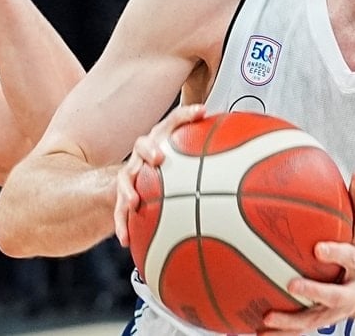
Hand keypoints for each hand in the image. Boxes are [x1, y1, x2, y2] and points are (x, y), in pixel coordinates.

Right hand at [114, 103, 207, 246]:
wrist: (142, 176)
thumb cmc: (170, 162)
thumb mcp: (189, 155)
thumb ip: (208, 147)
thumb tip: (235, 137)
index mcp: (161, 139)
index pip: (172, 122)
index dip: (186, 116)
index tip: (202, 113)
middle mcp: (144, 154)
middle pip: (141, 146)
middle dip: (149, 150)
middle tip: (159, 158)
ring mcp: (132, 173)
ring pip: (125, 178)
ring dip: (128, 189)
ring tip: (133, 202)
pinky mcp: (124, 195)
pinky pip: (120, 210)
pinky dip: (122, 224)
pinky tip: (126, 241)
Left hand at [259, 171, 354, 334]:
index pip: (351, 258)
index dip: (337, 254)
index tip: (318, 249)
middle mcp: (351, 291)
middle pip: (334, 296)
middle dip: (314, 292)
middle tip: (292, 285)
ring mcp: (336, 310)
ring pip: (313, 320)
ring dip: (290, 322)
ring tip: (267, 319)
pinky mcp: (323, 320)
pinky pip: (300, 328)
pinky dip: (280, 332)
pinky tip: (256, 331)